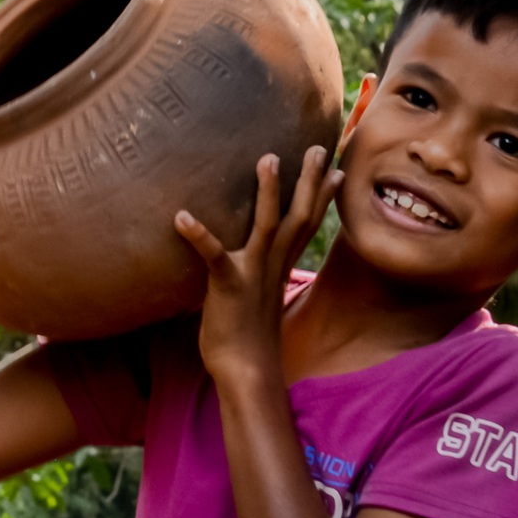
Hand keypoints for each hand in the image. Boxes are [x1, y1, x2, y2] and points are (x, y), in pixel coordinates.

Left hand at [176, 146, 338, 383]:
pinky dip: (199, 236)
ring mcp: (253, 274)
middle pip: (298, 215)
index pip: (308, 224)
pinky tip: (181, 217)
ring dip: (268, 192)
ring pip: (267, 225)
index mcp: (280, 266)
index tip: (336, 168)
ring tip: (266, 158)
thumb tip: (259, 266)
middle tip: (319, 146)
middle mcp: (273, 265)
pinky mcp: (228, 286)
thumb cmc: (247, 336)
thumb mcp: (259, 298)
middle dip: (309, 180)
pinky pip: (213, 257)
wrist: (245, 371)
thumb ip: (261, 275)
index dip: (322, 196)